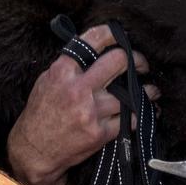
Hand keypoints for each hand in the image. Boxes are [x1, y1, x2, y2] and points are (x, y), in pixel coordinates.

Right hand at [7, 25, 156, 184]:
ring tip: (151, 90)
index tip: (121, 36)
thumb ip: (70, 65)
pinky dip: (138, 114)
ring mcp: (91, 111)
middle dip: (137, 59)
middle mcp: (78, 89)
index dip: (112, 33)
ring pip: (131, 93)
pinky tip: (142, 110)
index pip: (93, 40)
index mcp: (63, 72)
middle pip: (119, 61)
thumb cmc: (40, 113)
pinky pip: (131, 119)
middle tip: (142, 64)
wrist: (34, 151)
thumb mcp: (47, 81)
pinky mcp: (100, 133)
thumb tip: (95, 50)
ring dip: (146, 91)